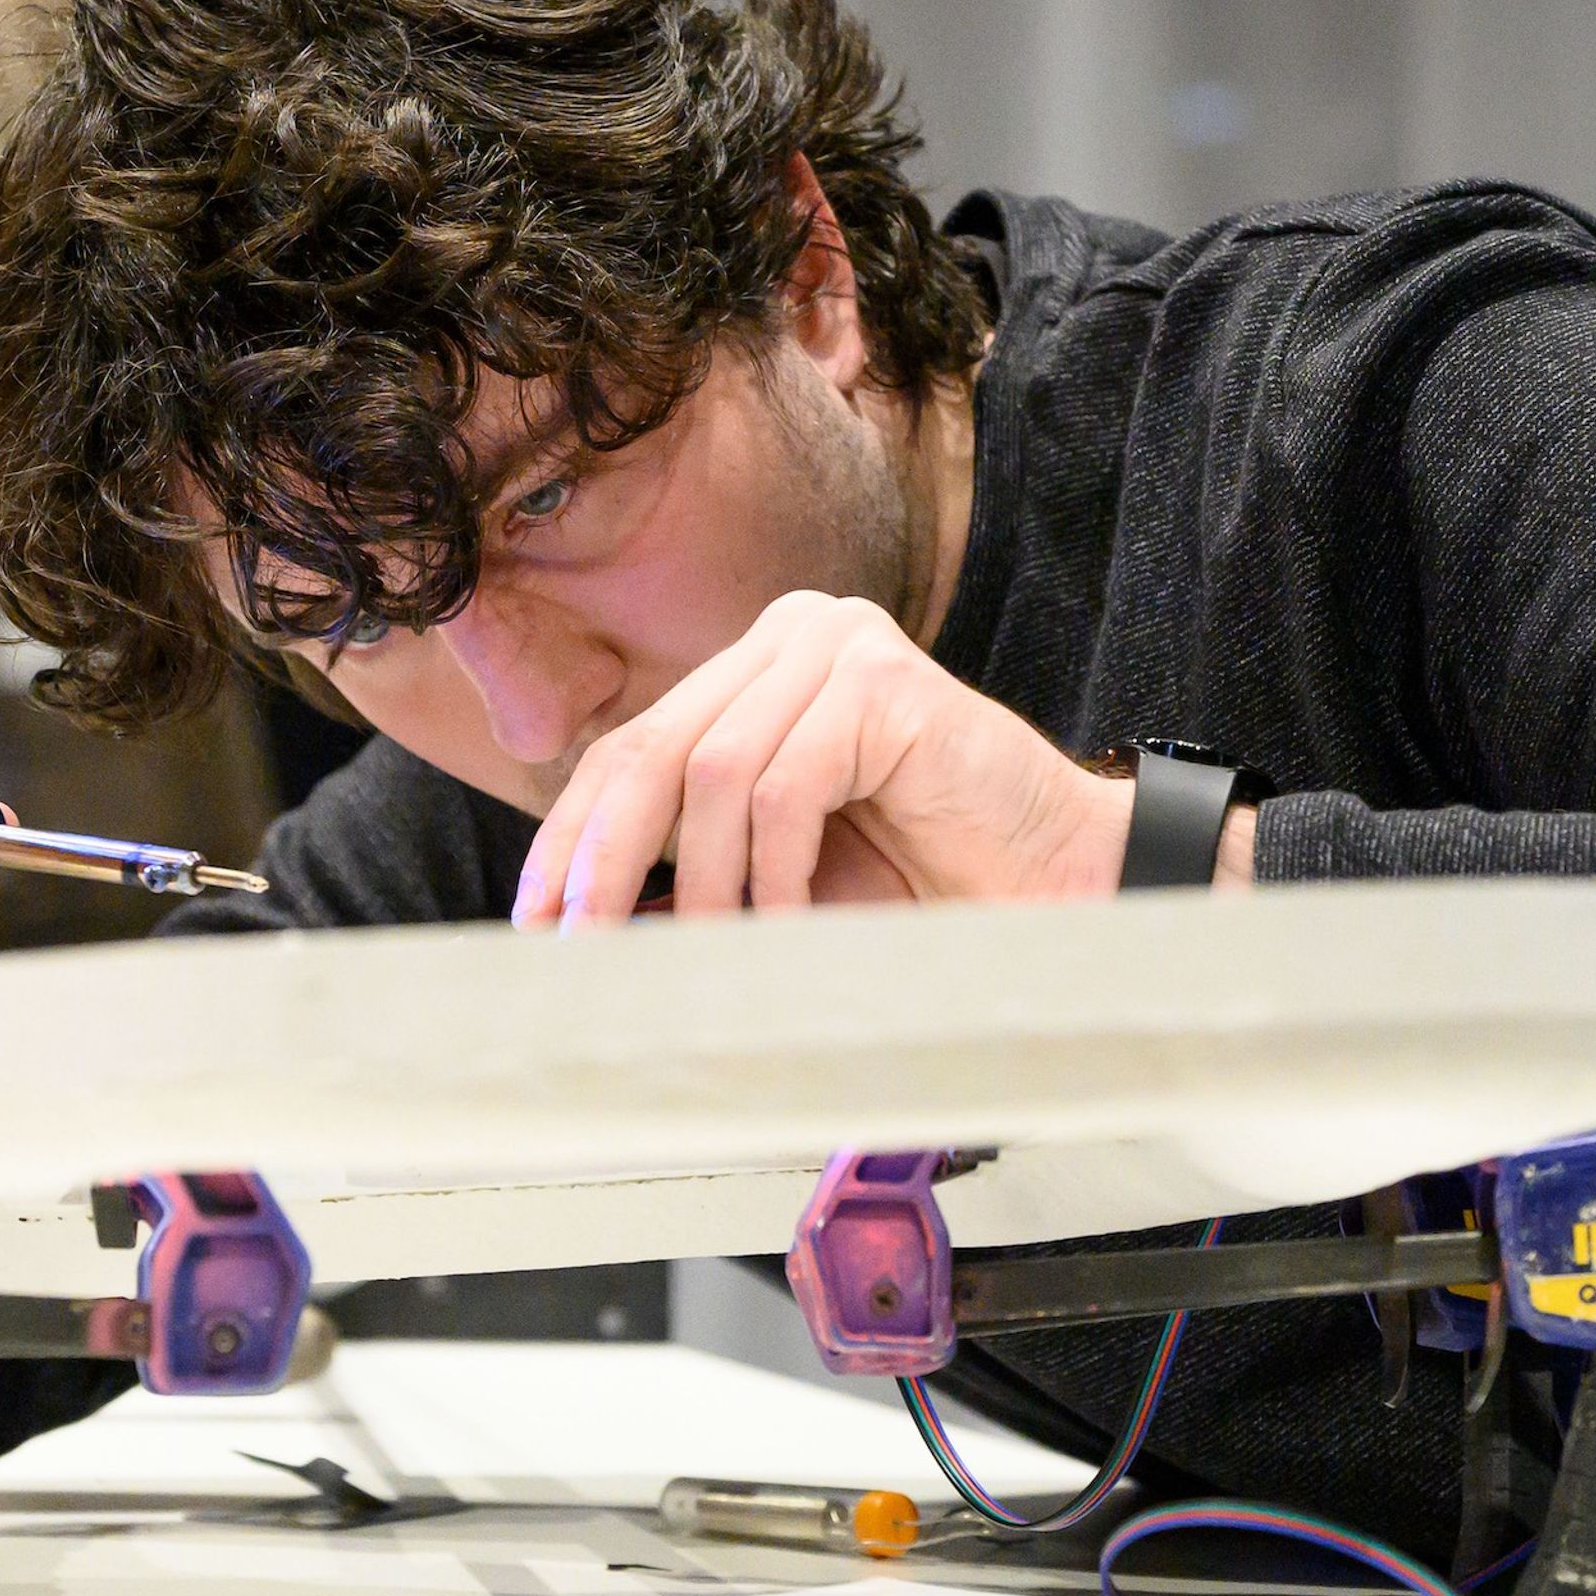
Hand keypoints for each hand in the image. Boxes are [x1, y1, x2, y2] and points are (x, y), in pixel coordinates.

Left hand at [508, 590, 1135, 927]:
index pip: (630, 744)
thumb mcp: (771, 872)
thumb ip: (686, 868)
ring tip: (719, 962)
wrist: (1058, 884)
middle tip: (579, 950)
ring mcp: (838, 643)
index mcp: (756, 668)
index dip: (573, 836)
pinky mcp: (884, 681)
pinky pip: (784, 788)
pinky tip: (789, 931)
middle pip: (652, 748)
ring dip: (706, 887)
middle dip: (604, 861)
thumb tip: (568, 917)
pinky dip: (773, 876)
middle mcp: (792, 634)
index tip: (537, 921)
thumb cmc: (919, 880)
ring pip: (712, 773)